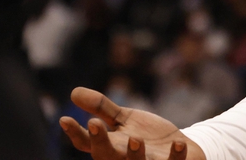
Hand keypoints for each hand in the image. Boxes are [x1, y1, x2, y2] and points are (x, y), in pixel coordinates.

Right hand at [59, 87, 202, 159]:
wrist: (180, 151)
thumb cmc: (147, 137)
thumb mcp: (125, 120)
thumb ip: (102, 108)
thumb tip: (73, 92)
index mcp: (111, 147)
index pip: (87, 144)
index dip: (76, 132)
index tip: (65, 118)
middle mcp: (124, 159)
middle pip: (107, 155)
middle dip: (100, 142)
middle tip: (94, 123)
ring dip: (135, 154)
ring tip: (135, 139)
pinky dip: (175, 156)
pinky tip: (178, 144)